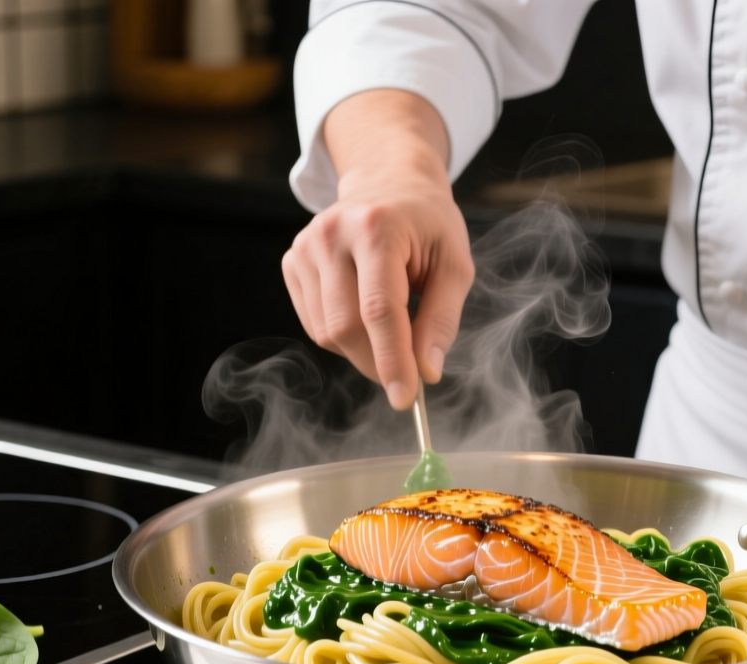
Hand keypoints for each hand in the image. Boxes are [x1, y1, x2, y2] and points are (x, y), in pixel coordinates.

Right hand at [281, 90, 475, 409]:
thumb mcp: (454, 265)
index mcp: (376, 228)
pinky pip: (315, 323)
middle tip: (406, 374)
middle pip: (346, 327)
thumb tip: (427, 372)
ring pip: (326, 332)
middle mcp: (331, 234)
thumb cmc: (429, 226)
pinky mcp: (292, 261)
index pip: (379, 309)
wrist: (388, 182)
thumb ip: (442, 319)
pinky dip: (343, 336)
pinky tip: (364, 313)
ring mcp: (305, 247)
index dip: (392, 359)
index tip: (406, 398)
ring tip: (390, 327)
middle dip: (378, 362)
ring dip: (362, 350)